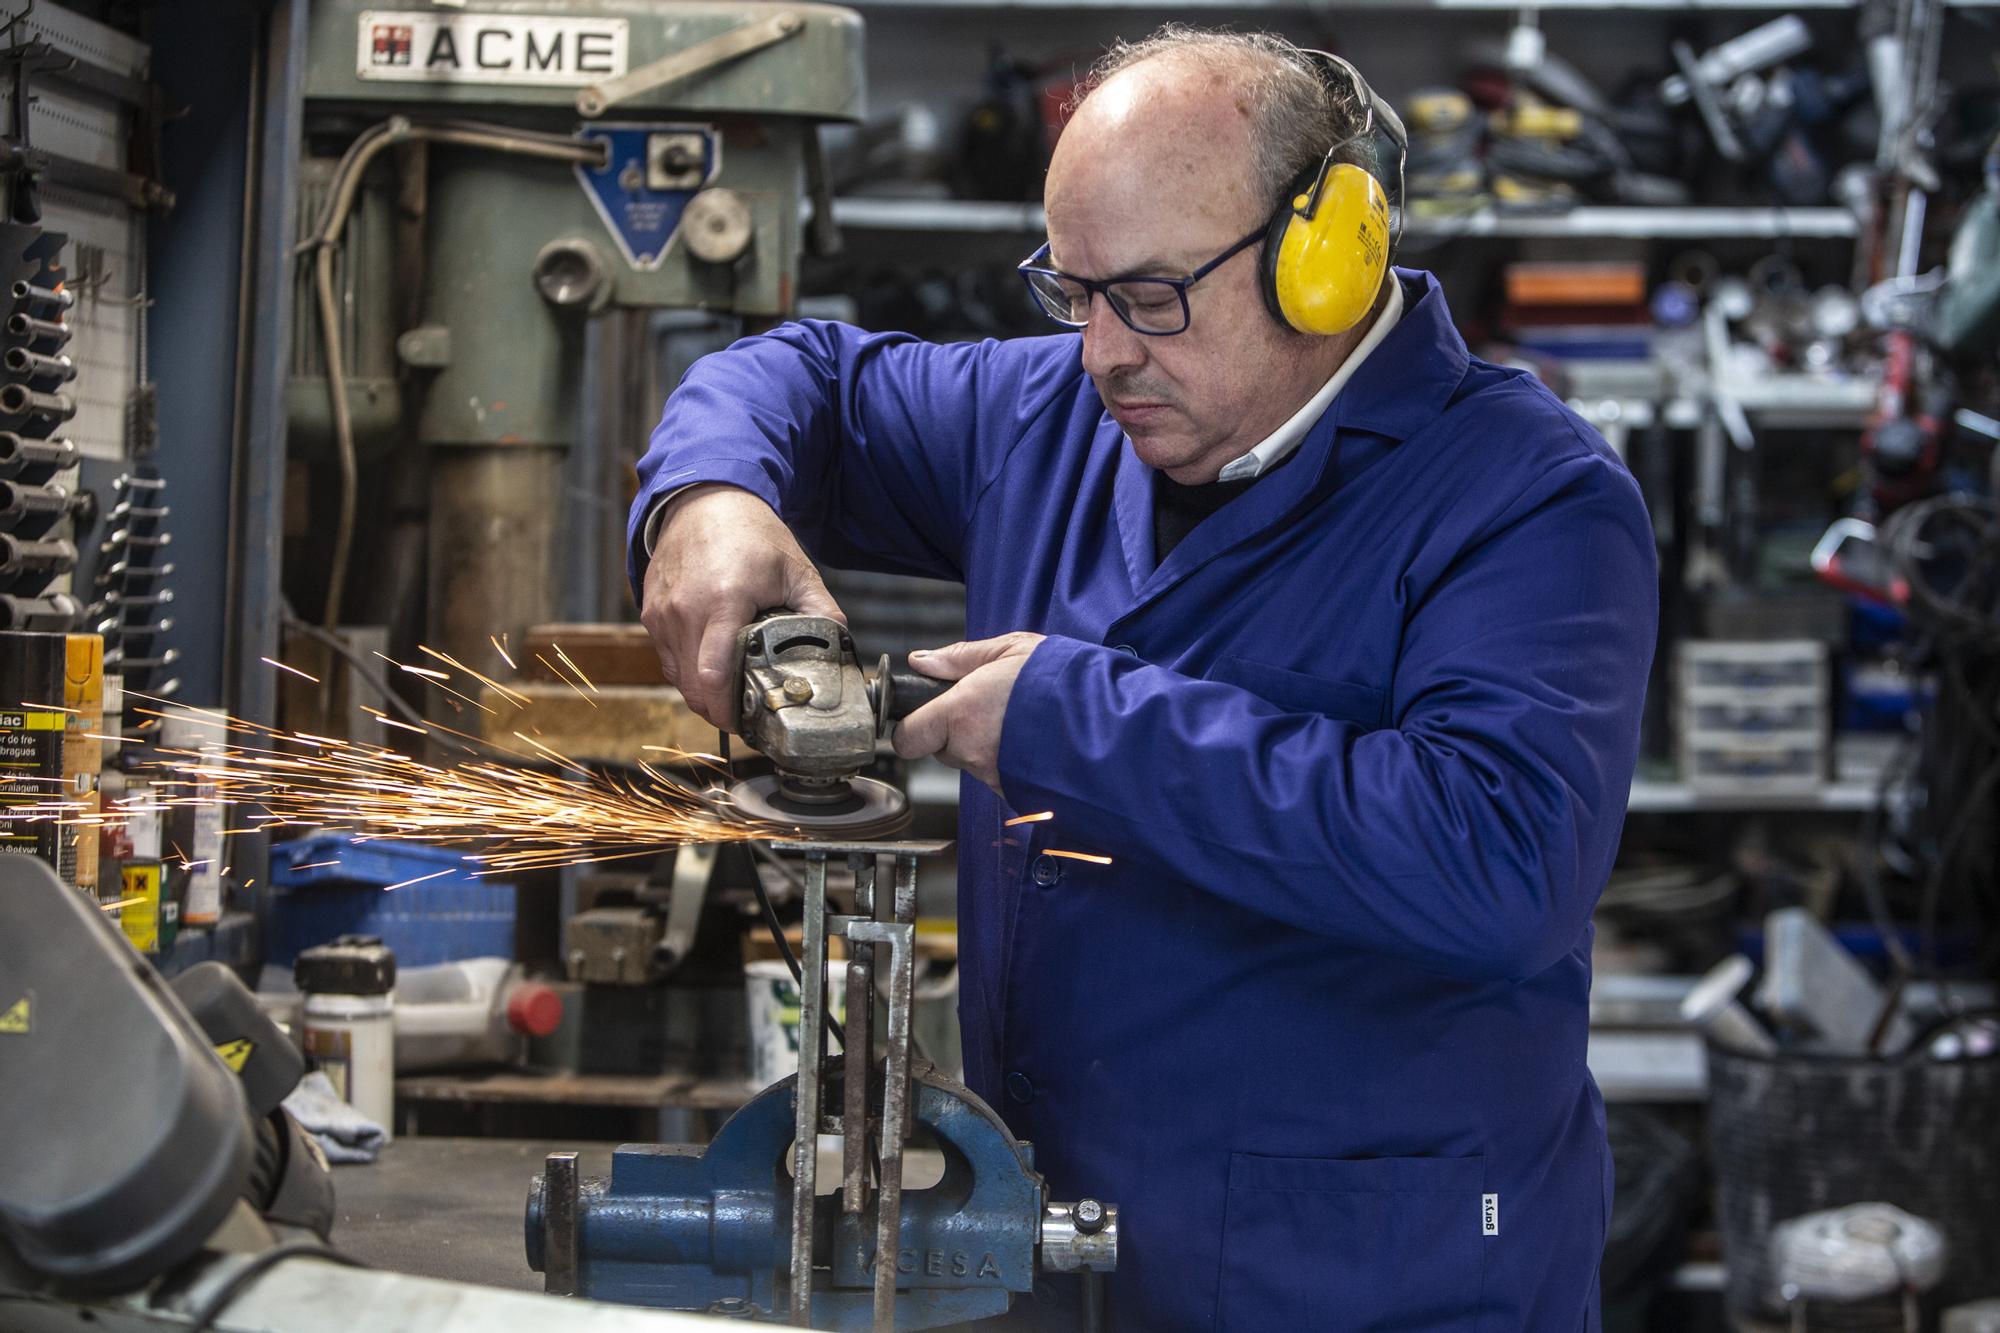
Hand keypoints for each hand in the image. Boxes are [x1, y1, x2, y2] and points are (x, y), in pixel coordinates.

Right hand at [640, 484, 845, 727]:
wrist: (704, 500)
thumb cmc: (752, 533)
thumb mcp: (797, 570)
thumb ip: (821, 612)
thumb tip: (842, 648)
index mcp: (724, 600)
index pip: (714, 676)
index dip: (729, 711)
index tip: (748, 723)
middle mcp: (686, 610)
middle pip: (694, 688)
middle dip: (718, 711)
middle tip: (744, 715)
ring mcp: (663, 613)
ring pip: (678, 678)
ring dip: (702, 693)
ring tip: (730, 694)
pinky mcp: (651, 613)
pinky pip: (668, 659)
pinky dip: (688, 672)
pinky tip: (711, 668)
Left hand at [892, 633, 1045, 793]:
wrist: (1109, 722)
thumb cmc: (1061, 679)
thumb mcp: (1011, 649)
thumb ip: (960, 658)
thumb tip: (922, 662)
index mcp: (960, 713)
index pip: (907, 738)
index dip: (913, 727)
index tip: (926, 716)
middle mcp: (971, 751)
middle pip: (942, 751)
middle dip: (956, 733)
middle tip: (990, 710)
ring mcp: (993, 776)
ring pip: (972, 764)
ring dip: (986, 747)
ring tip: (1019, 723)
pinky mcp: (1015, 793)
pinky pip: (999, 778)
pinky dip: (1009, 763)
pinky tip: (1031, 743)